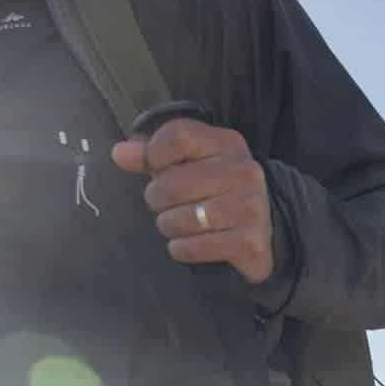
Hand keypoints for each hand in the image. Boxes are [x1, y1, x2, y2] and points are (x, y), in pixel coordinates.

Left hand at [112, 119, 275, 284]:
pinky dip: (181, 249)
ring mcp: (250, 207)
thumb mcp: (191, 164)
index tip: (154, 167)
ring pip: (181, 219)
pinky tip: (186, 244)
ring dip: (169, 226)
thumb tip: (118, 153)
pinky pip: (194, 247)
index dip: (154, 153)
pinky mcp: (249, 242)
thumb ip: (153, 156)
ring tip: (177, 224)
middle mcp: (244, 172)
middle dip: (156, 199)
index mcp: (228, 144)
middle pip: (172, 183)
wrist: (265, 231)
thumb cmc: (217, 191)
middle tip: (164, 205)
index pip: (178, 136)